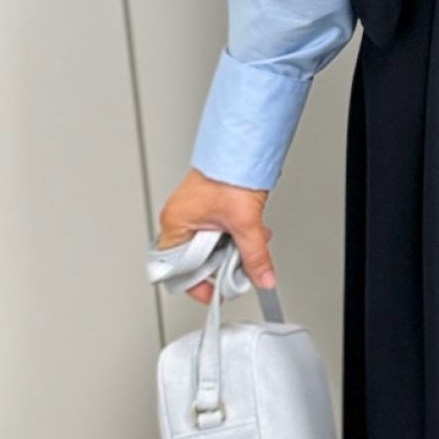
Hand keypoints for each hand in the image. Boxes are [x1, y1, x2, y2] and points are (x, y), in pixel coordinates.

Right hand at [155, 168, 275, 301]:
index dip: (198, 286)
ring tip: (248, 244)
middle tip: (238, 268)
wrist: (242, 146)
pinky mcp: (206, 205)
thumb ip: (255, 257)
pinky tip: (250, 232)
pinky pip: (217, 231)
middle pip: (196, 260)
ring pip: (209, 246)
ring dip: (231, 249)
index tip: (217, 292)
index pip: (177, 270)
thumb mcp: (245, 223)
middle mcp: (179, 217)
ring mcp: (192, 211)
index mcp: (176, 223)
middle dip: (221, 265)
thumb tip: (263, 279)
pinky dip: (233, 236)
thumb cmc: (230, 173)